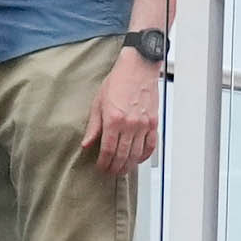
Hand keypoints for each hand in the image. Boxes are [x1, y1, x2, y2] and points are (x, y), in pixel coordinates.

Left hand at [81, 46, 161, 172]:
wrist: (138, 68)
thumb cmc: (118, 81)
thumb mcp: (98, 102)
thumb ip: (94, 126)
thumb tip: (87, 144)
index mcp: (113, 120)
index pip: (108, 150)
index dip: (104, 163)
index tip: (101, 167)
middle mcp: (130, 124)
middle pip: (122, 156)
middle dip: (115, 168)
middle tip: (110, 172)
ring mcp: (144, 125)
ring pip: (137, 154)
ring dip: (129, 165)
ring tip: (122, 170)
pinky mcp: (154, 123)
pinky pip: (151, 145)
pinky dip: (144, 155)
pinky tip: (138, 159)